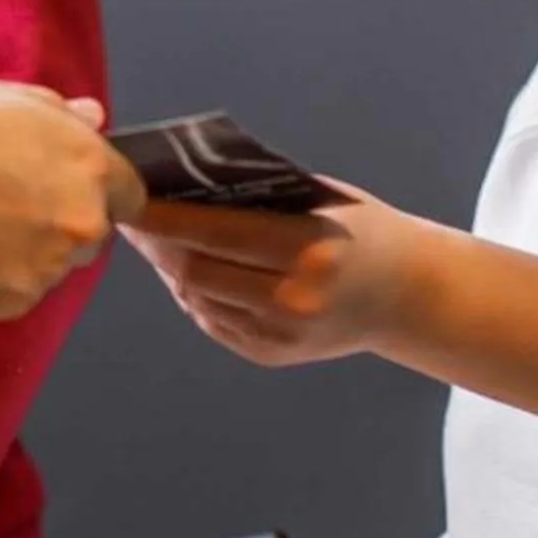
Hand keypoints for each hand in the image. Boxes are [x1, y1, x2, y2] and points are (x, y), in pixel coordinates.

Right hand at [0, 77, 143, 323]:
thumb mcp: (4, 97)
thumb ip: (59, 114)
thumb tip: (92, 119)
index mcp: (90, 168)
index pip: (128, 193)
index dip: (93, 189)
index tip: (59, 185)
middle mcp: (81, 224)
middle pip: (88, 234)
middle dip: (57, 222)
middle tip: (3, 201)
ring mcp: (47, 270)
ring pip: (47, 266)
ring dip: (21, 252)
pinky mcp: (8, 303)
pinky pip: (8, 293)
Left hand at [126, 182, 437, 364]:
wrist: (406, 294)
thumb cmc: (358, 229)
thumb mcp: (318, 199)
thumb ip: (258, 195)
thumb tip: (182, 182)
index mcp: (307, 249)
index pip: (214, 233)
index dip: (164, 217)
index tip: (130, 198)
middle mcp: (291, 299)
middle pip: (194, 271)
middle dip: (158, 243)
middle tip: (132, 215)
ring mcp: (280, 334)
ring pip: (196, 299)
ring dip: (171, 268)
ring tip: (154, 239)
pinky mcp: (271, 355)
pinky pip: (211, 320)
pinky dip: (193, 293)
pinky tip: (188, 269)